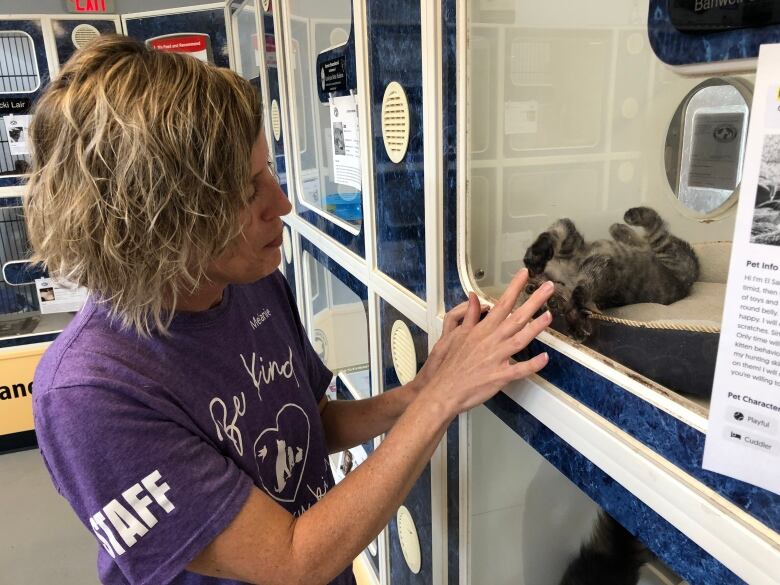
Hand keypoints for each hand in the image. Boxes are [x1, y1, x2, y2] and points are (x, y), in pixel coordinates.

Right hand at [422, 269, 553, 416]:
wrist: (442, 390)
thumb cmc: (448, 365)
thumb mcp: (455, 335)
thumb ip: (468, 316)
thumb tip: (474, 299)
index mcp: (481, 331)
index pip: (501, 304)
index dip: (514, 288)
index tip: (524, 274)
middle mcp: (491, 341)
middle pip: (516, 317)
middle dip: (533, 301)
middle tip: (548, 288)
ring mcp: (496, 358)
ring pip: (520, 339)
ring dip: (536, 327)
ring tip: (549, 315)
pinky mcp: (499, 377)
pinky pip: (519, 370)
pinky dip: (532, 365)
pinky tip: (545, 358)